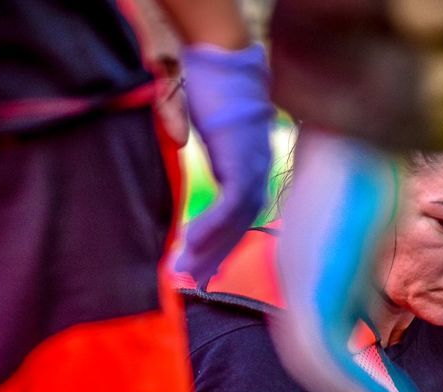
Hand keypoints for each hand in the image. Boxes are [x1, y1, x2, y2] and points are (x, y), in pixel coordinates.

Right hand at [174, 42, 272, 285]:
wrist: (221, 58)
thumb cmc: (209, 86)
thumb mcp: (205, 125)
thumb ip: (199, 145)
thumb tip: (183, 152)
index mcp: (252, 167)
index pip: (241, 218)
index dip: (222, 246)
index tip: (205, 269)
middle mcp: (259, 171)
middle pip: (240, 227)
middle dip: (215, 257)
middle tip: (192, 283)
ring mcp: (254, 168)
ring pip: (236, 222)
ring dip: (208, 248)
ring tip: (184, 271)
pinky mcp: (243, 162)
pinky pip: (231, 205)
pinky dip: (211, 226)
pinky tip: (191, 243)